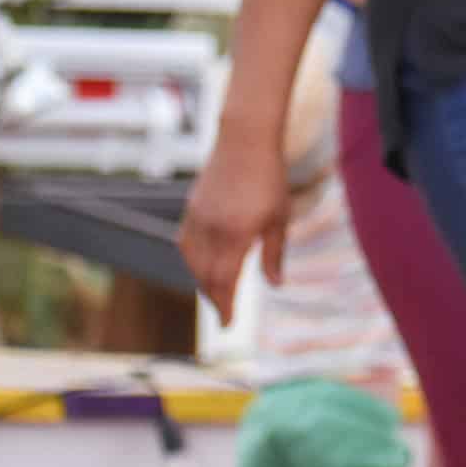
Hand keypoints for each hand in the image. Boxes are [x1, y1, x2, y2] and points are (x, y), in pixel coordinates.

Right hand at [178, 128, 289, 324]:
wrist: (244, 142)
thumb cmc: (269, 179)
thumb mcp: (279, 218)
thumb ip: (274, 254)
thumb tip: (275, 285)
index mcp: (235, 235)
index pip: (224, 281)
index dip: (225, 305)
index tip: (228, 324)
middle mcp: (211, 230)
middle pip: (204, 276)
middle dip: (214, 298)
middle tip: (225, 313)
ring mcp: (196, 219)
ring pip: (192, 262)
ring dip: (202, 281)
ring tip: (216, 294)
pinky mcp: (190, 209)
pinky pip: (185, 244)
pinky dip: (193, 261)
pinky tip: (203, 267)